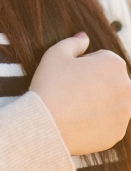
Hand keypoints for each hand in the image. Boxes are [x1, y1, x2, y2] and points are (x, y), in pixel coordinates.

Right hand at [30, 33, 130, 154]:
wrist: (47, 125)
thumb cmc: (51, 85)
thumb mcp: (56, 54)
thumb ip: (74, 43)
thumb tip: (84, 37)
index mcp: (114, 64)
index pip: (103, 58)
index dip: (85, 64)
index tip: (71, 73)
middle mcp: (127, 88)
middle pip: (111, 80)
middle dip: (97, 82)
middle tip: (73, 89)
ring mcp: (125, 113)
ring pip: (112, 101)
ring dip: (99, 101)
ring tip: (75, 106)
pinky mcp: (118, 133)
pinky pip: (109, 122)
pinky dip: (98, 120)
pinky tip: (79, 120)